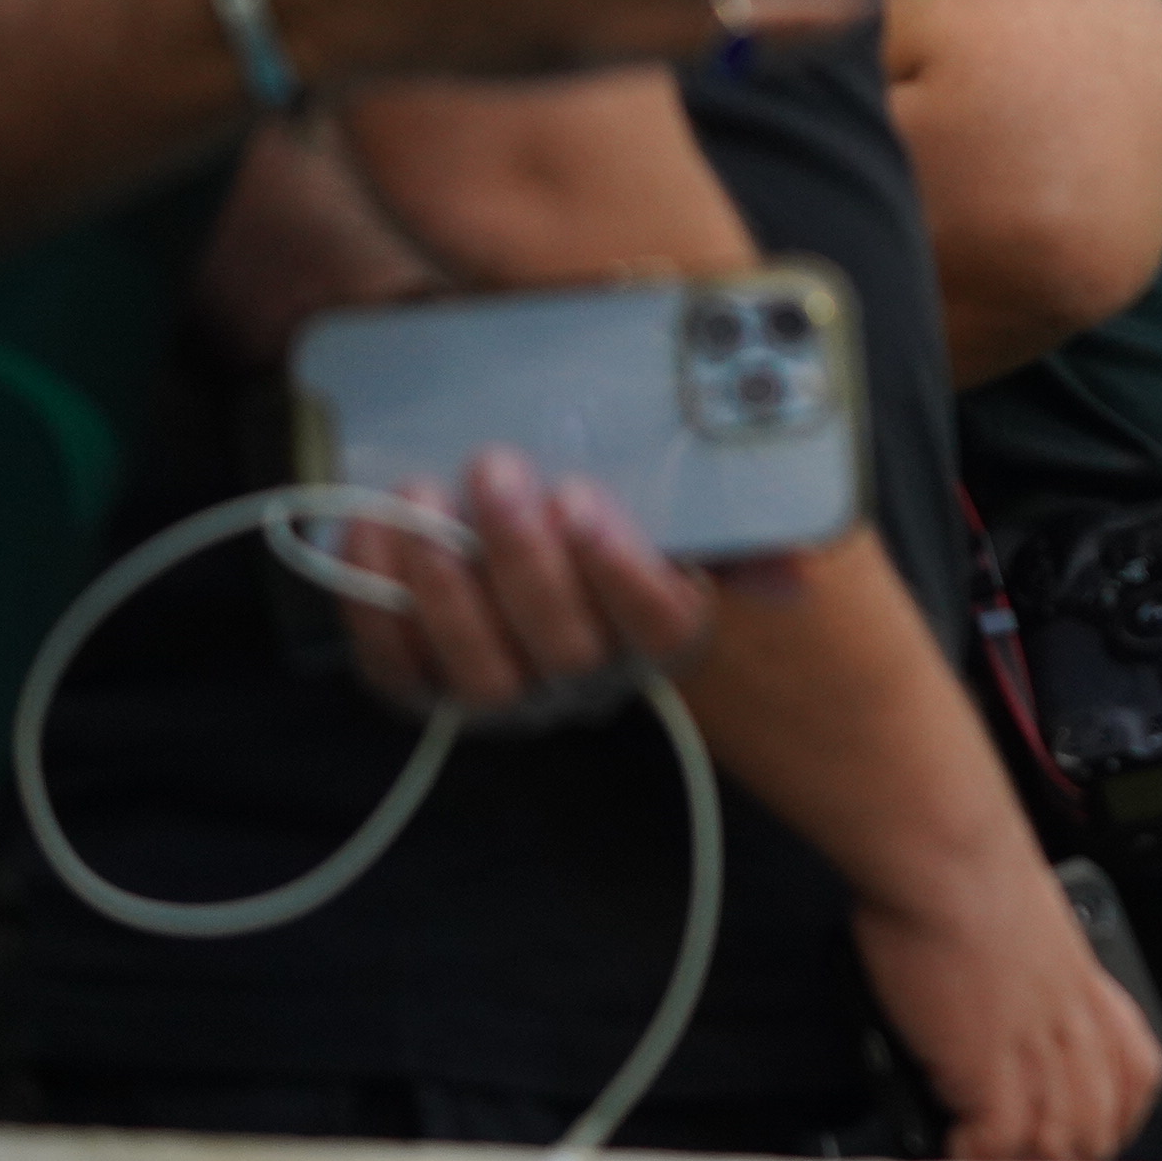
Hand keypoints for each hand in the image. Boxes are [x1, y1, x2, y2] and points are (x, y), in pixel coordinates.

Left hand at [331, 444, 720, 716]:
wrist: (490, 508)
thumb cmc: (588, 500)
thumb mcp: (668, 506)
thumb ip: (731, 529)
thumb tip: (794, 572)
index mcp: (656, 630)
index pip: (663, 627)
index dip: (622, 572)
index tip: (583, 500)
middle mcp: (583, 677)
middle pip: (565, 645)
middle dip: (521, 556)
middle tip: (494, 468)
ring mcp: (500, 692)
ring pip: (480, 669)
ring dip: (443, 583)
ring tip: (418, 497)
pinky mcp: (421, 688)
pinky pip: (395, 665)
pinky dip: (372, 599)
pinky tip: (367, 526)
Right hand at [850, 838, 1161, 1160]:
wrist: (948, 859)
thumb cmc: (971, 877)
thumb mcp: (1026, 933)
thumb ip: (1028, 979)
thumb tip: (994, 1007)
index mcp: (1093, 992)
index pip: (1136, 1079)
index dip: (1107, 1120)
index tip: (1072, 1136)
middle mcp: (1077, 1027)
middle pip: (1097, 1127)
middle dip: (1059, 1159)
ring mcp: (1040, 1051)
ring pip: (1055, 1146)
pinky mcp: (992, 1066)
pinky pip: (998, 1144)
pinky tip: (949, 1152)